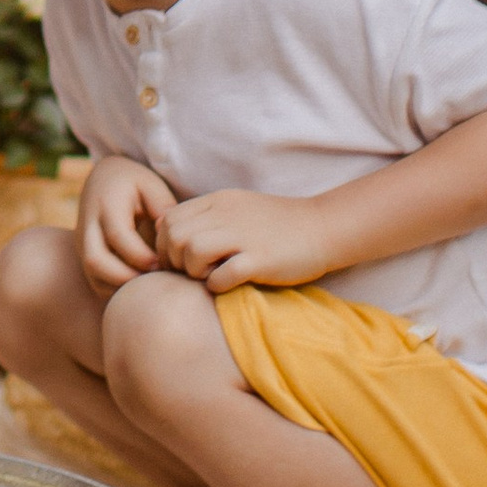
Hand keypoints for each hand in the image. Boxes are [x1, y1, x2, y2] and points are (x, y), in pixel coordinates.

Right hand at [80, 155, 175, 294]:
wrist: (103, 179)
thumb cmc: (134, 184)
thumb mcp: (151, 185)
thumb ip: (163, 207)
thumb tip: (171, 237)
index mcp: (106, 204)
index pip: (118, 236)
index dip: (141, 255)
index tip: (162, 263)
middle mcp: (88, 226)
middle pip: (95, 260)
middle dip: (126, 277)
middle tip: (154, 279)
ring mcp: (82, 243)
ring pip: (93, 275)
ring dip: (121, 286)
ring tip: (149, 284)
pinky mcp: (85, 256)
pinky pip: (97, 282)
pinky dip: (118, 289)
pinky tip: (140, 284)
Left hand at [154, 188, 336, 290]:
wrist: (323, 227)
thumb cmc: (277, 224)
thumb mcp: (235, 208)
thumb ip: (202, 215)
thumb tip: (162, 228)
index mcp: (217, 201)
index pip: (168, 219)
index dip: (164, 245)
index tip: (177, 261)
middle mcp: (226, 214)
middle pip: (174, 236)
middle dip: (174, 260)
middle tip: (191, 273)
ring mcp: (243, 236)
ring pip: (192, 251)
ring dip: (193, 271)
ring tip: (210, 276)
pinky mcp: (260, 259)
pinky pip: (221, 275)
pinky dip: (217, 285)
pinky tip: (228, 284)